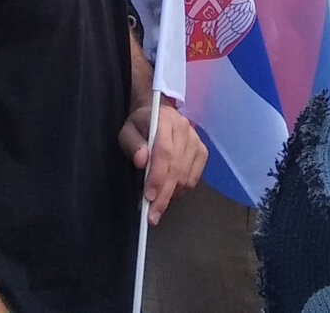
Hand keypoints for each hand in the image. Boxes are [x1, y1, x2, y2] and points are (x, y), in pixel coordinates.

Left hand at [120, 100, 206, 221]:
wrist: (158, 113)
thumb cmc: (140, 125)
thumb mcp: (128, 131)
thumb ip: (133, 145)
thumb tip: (141, 160)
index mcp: (164, 120)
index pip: (164, 152)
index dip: (157, 177)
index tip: (149, 197)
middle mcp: (184, 129)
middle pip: (176, 168)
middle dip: (163, 195)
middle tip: (152, 215)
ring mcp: (196, 140)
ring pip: (186, 176)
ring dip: (171, 194)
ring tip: (157, 202)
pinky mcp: (202, 151)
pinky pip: (194, 178)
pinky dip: (181, 189)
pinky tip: (170, 190)